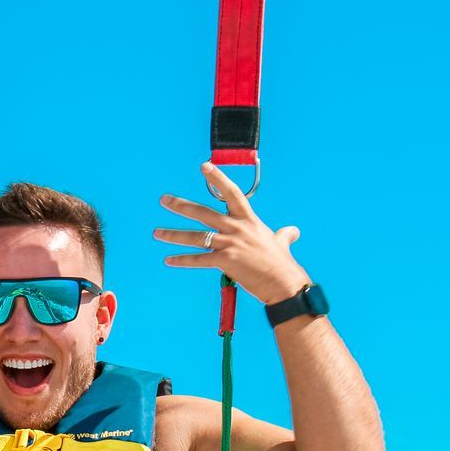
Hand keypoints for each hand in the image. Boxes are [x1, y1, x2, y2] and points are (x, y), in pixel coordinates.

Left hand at [155, 163, 310, 303]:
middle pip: (203, 213)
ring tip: (157, 233)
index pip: (232, 193)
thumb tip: (292, 231)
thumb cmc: (283, 265)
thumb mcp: (282, 243)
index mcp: (249, 220)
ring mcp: (230, 244)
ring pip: (195, 237)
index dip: (217, 179)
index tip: (204, 166)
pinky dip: (182, 260)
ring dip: (173, 235)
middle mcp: (237, 228)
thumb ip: (284, 235)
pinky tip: (168, 260)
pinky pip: (198, 260)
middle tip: (164, 200)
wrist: (284, 284)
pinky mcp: (225, 261)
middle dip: (181, 206)